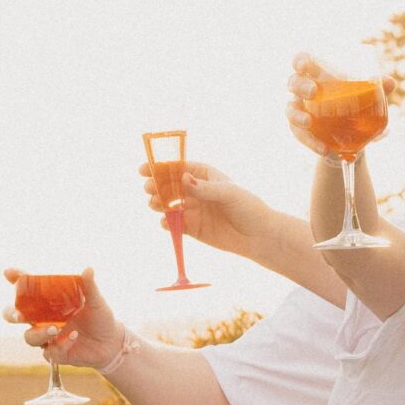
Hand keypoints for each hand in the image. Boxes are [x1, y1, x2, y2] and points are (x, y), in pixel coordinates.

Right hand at [3, 265, 122, 368]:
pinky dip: (61, 345)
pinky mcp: (56, 354)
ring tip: (56, 328)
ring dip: (39, 333)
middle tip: (19, 315)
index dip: (15, 280)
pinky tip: (73, 337)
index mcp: (46, 303)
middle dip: (12, 315)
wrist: (112, 343)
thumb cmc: (100, 319)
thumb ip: (89, 287)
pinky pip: (50, 352)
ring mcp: (47, 338)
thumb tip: (88, 270)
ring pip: (29, 338)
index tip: (9, 273)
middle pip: (14, 316)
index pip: (25, 290)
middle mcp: (42, 320)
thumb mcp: (95, 301)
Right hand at [138, 159, 274, 258]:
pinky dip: (167, 223)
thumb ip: (205, 188)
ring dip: (158, 203)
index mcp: (204, 175)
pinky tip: (165, 222)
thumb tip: (183, 179)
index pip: (178, 168)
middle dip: (156, 186)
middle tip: (149, 189)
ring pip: (169, 204)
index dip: (160, 167)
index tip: (145, 169)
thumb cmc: (248, 208)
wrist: (259, 236)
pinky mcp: (193, 228)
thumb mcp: (228, 193)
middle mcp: (195, 191)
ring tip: (154, 204)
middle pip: (169, 185)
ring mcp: (193, 209)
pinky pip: (175, 224)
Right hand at [286, 54, 393, 155]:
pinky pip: (300, 135)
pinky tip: (323, 148)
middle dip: (300, 85)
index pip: (303, 61)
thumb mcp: (365, 98)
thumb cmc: (353, 108)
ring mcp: (300, 111)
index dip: (300, 60)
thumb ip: (376, 89)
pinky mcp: (301, 131)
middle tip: (313, 92)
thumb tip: (390, 83)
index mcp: (316, 75)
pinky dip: (310, 142)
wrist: (350, 138)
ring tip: (308, 122)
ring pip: (290, 110)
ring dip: (297, 115)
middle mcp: (304, 91)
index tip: (303, 64)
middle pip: (293, 83)